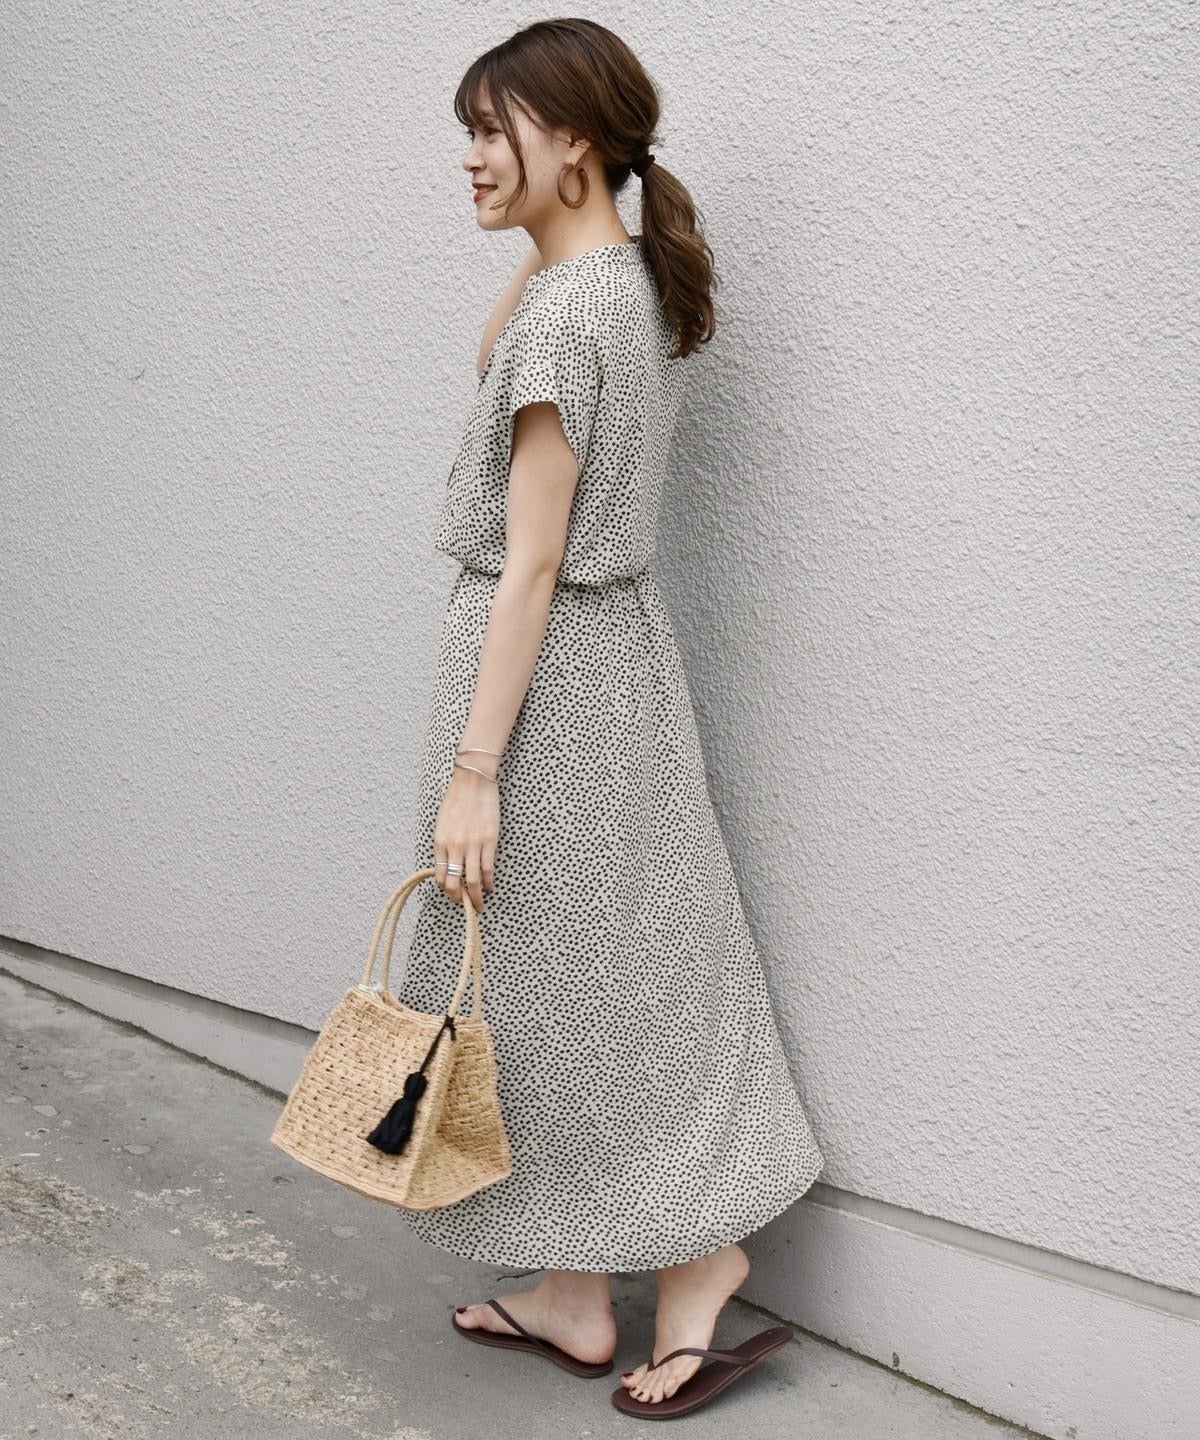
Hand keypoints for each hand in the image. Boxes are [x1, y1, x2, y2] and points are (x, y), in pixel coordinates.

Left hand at [433, 764, 498, 913]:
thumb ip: (444, 843)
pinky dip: (488, 881)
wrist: (473, 781)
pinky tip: (490, 886)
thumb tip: (448, 862)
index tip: (453, 894)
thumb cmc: (456, 799)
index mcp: (440, 842)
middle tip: (466, 905)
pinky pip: (487, 869)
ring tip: (480, 903)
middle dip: (460, 899)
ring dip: (476, 897)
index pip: (440, 876)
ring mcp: (473, 845)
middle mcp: (454, 847)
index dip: (446, 890)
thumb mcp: (442, 823)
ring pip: (472, 881)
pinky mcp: (489, 841)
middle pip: (454, 883)